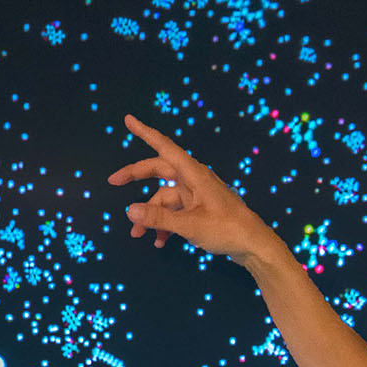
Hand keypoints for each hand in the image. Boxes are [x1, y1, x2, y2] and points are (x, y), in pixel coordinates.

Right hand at [108, 114, 278, 264]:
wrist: (254, 245)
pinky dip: (166, 224)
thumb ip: (159, 217)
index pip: (165, 147)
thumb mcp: (190, 225)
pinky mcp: (201, 209)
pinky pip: (177, 211)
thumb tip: (130, 211)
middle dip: (136, 176)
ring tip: (138, 236)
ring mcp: (198, 195)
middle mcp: (195, 180)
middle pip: (160, 170)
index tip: (128, 120)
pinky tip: (160, 241)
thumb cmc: (227, 229)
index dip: (145, 133)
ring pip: (166, 197)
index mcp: (194, 174)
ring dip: (152, 215)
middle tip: (112, 182)